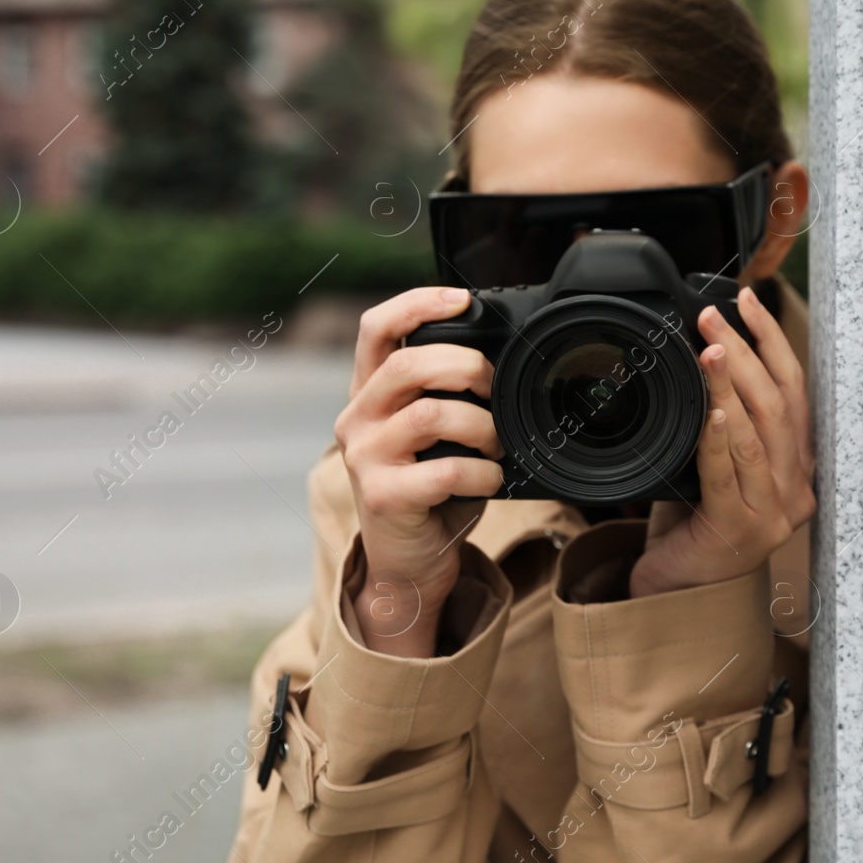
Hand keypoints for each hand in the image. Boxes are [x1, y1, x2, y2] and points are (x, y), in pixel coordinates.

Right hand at [333, 287, 503, 655]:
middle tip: (493, 387)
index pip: (376, 328)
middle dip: (465, 366)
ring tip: (496, 444)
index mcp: (370, 394)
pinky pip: (443, 470)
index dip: (417, 304)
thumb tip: (505, 360)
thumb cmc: (431, 491)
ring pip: (429, 415)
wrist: (408, 563)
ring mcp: (365, 458)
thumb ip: (447, 394)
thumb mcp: (435, 433)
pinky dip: (481, 472)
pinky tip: (489, 479)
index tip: (462, 299)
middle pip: (406, 364)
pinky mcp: (384, 497)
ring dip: (481, 426)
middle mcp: (358, 419)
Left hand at [629, 287, 814, 597]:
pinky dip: (720, 438)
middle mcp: (793, 490)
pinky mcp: (738, 532)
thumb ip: (726, 427)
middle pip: (778, 406)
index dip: (775, 342)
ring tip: (710, 347)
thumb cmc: (692, 529)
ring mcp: (771, 514)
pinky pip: (729, 475)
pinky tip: (712, 410)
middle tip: (714, 315)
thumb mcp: (717, 470)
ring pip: (757, 434)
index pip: (794, 391)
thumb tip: (707, 357)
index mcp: (795, 469)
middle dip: (747, 351)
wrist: (675, 597)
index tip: (750, 302)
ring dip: (731, 384)